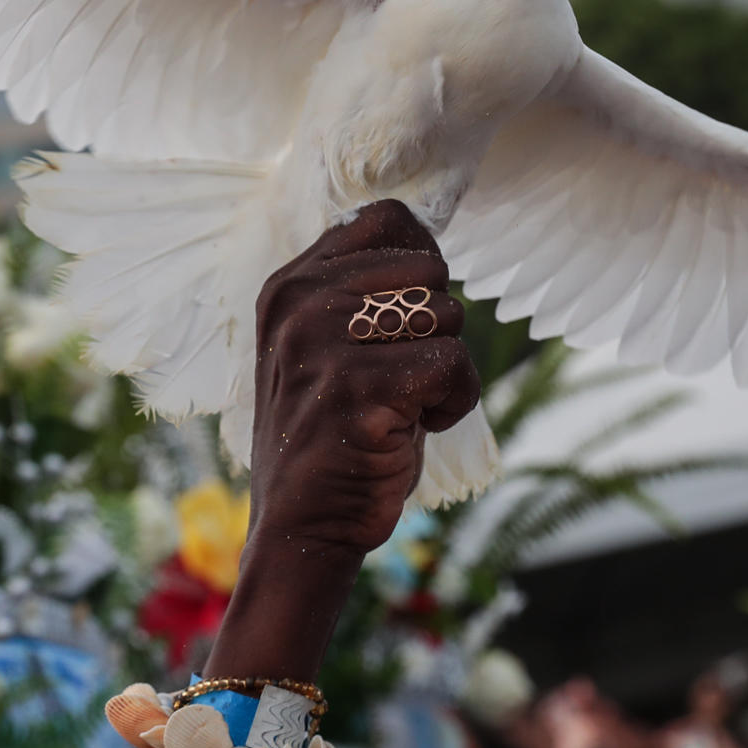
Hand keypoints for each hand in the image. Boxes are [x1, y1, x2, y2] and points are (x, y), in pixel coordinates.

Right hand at [246, 200, 481, 556]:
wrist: (302, 527)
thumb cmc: (333, 434)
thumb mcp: (327, 344)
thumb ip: (359, 291)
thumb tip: (427, 240)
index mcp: (290, 284)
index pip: (384, 219)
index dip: (420, 264)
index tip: (407, 319)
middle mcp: (300, 304)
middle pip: (429, 270)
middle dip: (437, 327)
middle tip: (401, 376)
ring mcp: (321, 345)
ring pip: (447, 316)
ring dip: (448, 369)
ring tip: (404, 405)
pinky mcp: (356, 389)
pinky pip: (454, 364)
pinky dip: (456, 402)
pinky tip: (416, 427)